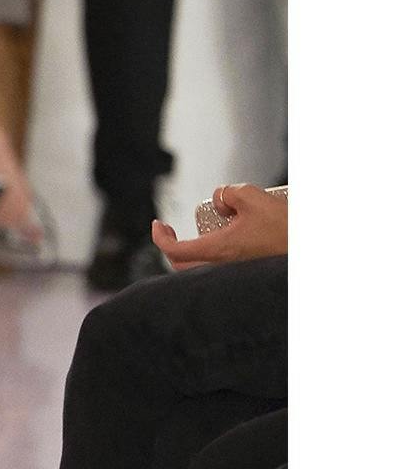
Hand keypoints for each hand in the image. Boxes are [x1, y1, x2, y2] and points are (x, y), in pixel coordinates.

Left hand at [152, 182, 287, 268]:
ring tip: (202, 233)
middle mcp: (223, 267)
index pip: (174, 251)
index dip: (160, 238)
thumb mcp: (252, 197)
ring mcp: (235, 275)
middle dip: (172, 249)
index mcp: (218, 249)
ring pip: (202, 270)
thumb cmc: (284, 226)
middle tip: (172, 232)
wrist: (310, 250)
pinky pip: (221, 270)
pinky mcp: (247, 274)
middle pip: (183, 266)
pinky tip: (225, 241)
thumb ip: (226, 193)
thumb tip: (219, 202)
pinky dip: (213, 258)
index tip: (159, 225)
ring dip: (194, 254)